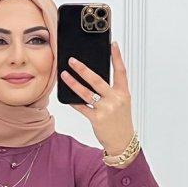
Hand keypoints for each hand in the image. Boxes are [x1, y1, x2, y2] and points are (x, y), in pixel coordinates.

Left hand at [59, 41, 134, 156]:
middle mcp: (115, 100)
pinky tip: (66, 95)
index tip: (112, 44)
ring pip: (86, 93)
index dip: (117, 57)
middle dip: (83, 69)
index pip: (121, 72)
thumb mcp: (122, 103)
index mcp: (123, 93)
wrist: (122, 142)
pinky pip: (81, 107)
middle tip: (72, 60)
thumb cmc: (120, 121)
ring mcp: (105, 109)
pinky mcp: (96, 119)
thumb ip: (111, 90)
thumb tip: (93, 77)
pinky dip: (73, 101)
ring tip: (64, 75)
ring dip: (73, 83)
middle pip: (97, 80)